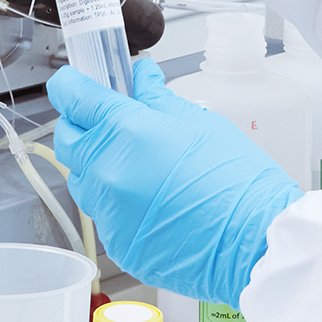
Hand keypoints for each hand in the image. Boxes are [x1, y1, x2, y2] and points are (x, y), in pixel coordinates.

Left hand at [46, 59, 304, 309]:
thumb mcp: (200, 124)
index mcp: (127, 131)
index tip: (75, 84)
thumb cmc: (238, 182)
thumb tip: (140, 78)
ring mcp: (109, 212)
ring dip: (98, 167)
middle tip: (111, 124)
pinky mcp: (117, 242)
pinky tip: (151, 203)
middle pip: (67, 140)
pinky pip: (104, 215)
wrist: (254, 241)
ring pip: (82, 180)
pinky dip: (118, 204)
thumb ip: (158, 99)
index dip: (71, 86)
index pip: (72, 97)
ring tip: (139, 168)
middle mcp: (108, 172)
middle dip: (81, 126)